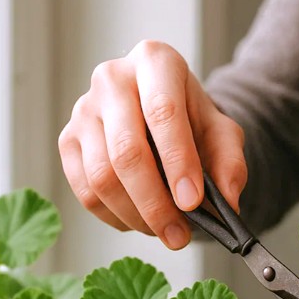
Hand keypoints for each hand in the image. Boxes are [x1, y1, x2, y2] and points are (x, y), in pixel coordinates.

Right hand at [58, 39, 246, 249]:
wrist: (163, 111)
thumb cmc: (192, 119)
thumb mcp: (222, 132)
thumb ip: (230, 163)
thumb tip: (227, 203)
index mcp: (155, 62)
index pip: (163, 112)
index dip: (178, 162)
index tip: (192, 202)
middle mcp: (112, 78)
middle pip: (126, 152)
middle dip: (155, 203)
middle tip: (179, 235)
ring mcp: (83, 109)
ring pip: (102, 177)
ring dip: (136, 216)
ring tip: (164, 231)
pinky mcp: (68, 140)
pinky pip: (85, 191)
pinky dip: (114, 217)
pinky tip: (140, 221)